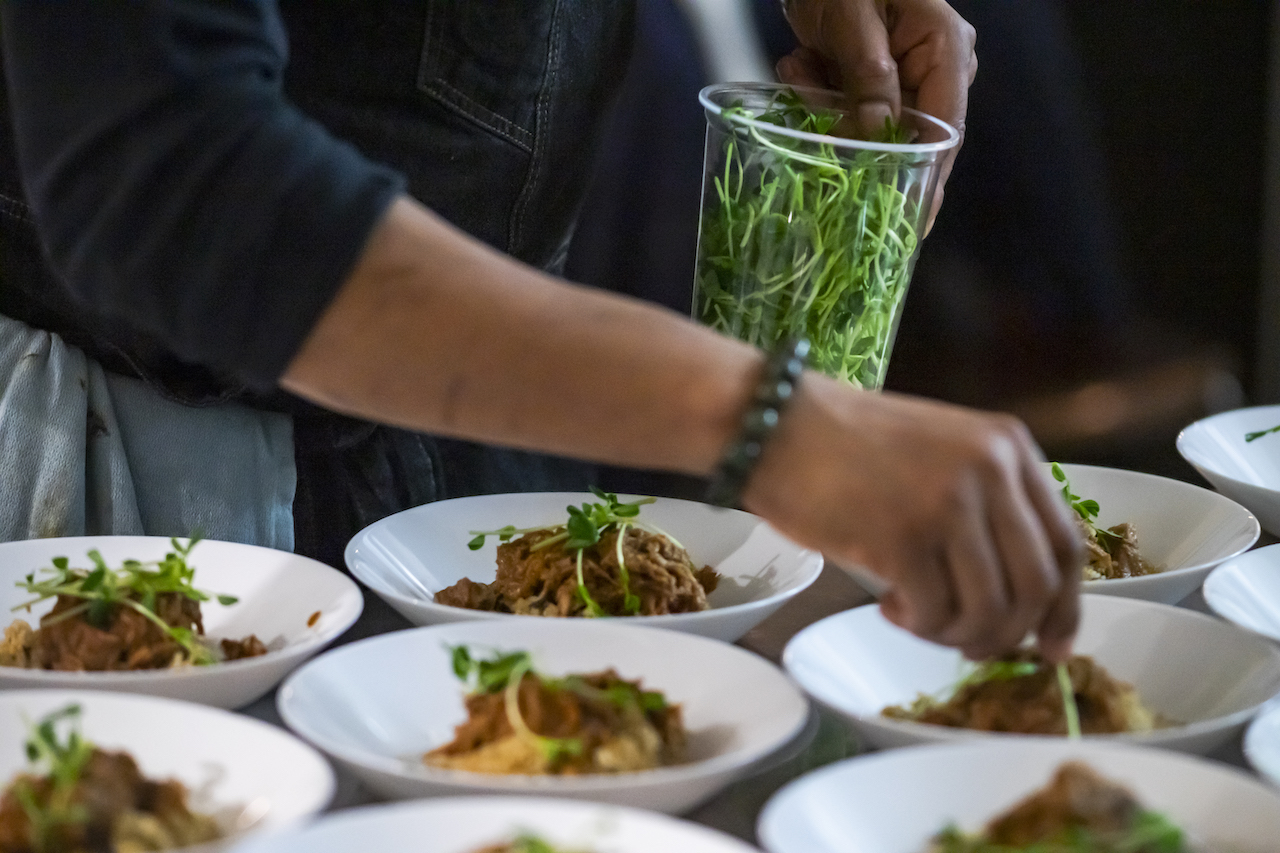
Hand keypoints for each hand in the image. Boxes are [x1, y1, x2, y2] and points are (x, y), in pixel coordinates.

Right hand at [742, 374, 1082, 661]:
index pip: (1066, 545)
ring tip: (919, 619)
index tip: (1051, 645)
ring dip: (957, 634)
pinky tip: (889, 606)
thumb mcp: (940, 450)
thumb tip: (1017, 595)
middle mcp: (990, 471)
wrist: (775, 425)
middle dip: (1009, 633)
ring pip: (989, 610)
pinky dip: (917, 626)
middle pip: (1037, 587)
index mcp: (1008, 447)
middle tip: (973, 646)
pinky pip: (935, 614)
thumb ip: (986, 501)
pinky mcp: (903, 538)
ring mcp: (948, 504)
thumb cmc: (847, 443)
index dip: (1065, 608)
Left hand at [777, 0, 975, 230]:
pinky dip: (818, 96)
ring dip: (825, 107)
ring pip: (869, 127)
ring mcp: (908, 76)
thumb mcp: (851, 19)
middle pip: (905, 134)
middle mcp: (937, 68)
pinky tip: (801, 64)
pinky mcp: (877, 82)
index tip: (912, 224)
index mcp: (946, 49)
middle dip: (851, 131)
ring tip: (801, 68)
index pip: (945, 129)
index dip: (928, 179)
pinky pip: (850, 112)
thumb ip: (868, 76)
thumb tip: (877, 138)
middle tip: (811, 110)